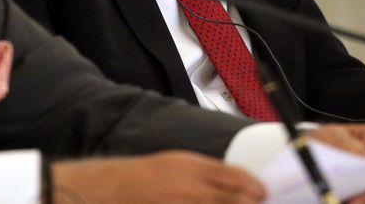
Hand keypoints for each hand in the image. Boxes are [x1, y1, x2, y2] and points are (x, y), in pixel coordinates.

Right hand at [51, 150, 265, 203]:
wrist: (103, 192)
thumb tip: (238, 183)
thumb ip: (206, 172)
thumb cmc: (139, 179)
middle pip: (238, 201)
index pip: (237, 178)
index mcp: (190, 167)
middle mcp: (190, 190)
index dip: (254, 189)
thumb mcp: (174, 164)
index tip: (262, 194)